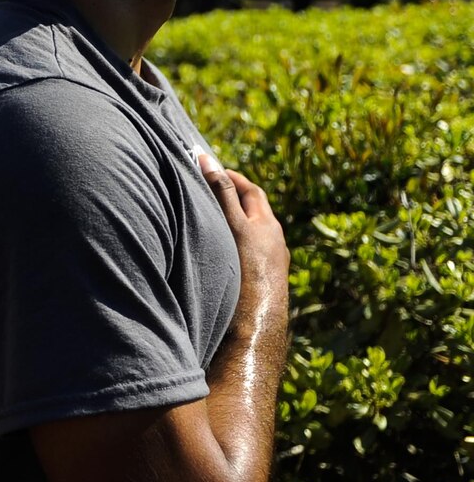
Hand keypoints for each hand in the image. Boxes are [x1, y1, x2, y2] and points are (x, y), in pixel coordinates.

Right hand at [198, 154, 290, 315]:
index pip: (250, 190)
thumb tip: (208, 161)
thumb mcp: (232, 225)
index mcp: (267, 224)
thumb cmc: (245, 269)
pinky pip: (252, 251)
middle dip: (236, 196)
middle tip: (211, 188)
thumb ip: (221, 193)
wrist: (256, 321)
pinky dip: (238, 242)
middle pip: (255, 210)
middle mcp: (274, 240)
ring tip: (212, 218)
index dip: (231, 177)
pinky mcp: (266, 278)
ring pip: (253, 232)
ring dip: (236, 221)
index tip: (211, 169)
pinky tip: (224, 251)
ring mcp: (273, 260)